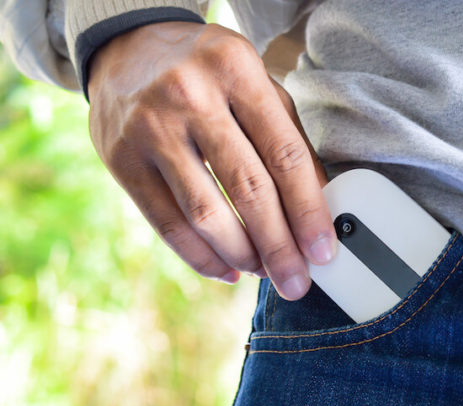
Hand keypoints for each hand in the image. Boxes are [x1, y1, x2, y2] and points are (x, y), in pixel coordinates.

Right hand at [87, 21, 336, 299]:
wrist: (128, 49)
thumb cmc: (207, 74)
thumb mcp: (255, 85)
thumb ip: (288, 139)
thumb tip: (317, 208)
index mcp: (237, 69)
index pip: (285, 155)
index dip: (309, 211)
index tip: (323, 251)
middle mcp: (190, 96)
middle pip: (248, 189)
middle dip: (279, 246)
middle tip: (297, 281)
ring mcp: (150, 128)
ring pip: (205, 214)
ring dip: (242, 255)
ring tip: (264, 272)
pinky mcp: (120, 159)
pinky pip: (167, 224)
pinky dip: (201, 257)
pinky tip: (227, 269)